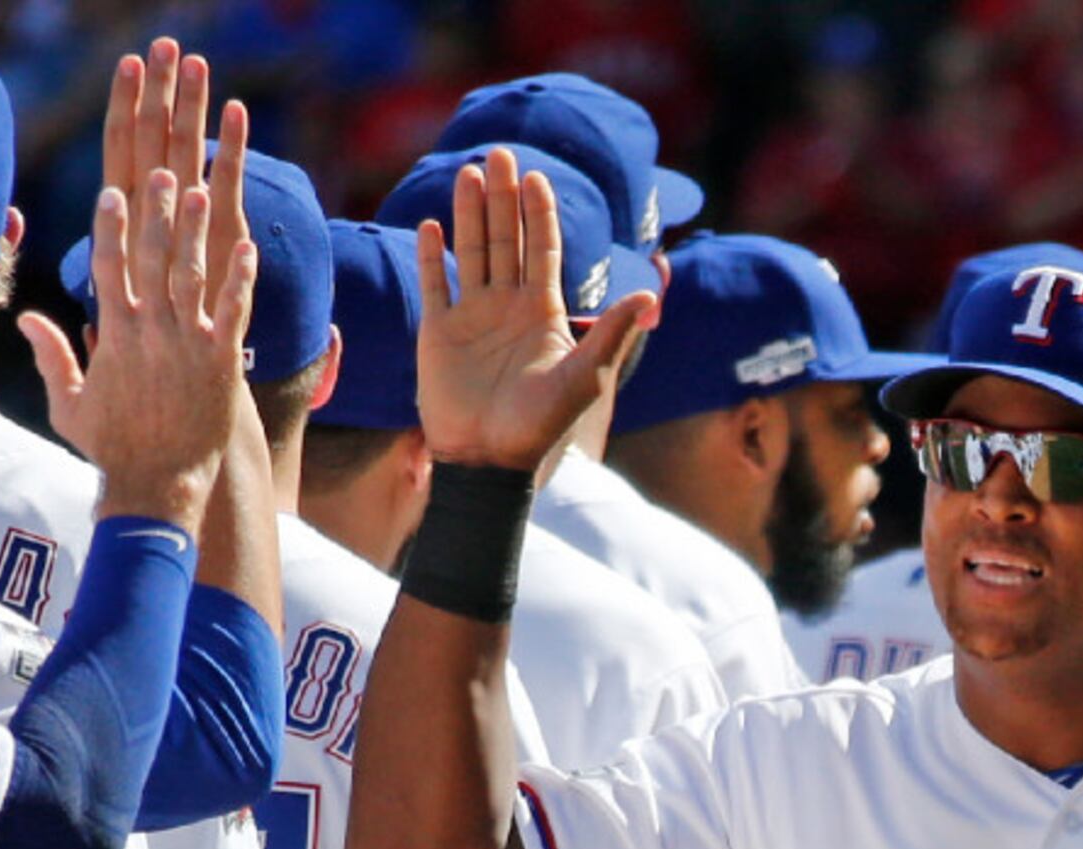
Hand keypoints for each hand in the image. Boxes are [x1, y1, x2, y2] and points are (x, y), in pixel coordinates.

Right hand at [19, 162, 256, 530]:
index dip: (111, 227)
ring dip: (196, 234)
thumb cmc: (114, 451)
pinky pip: (233, 314)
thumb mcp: (69, 404)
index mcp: (113, 337)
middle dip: (157, 214)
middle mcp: (148, 333)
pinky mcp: (220, 365)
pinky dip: (240, 281)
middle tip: (163, 172)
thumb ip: (52, 356)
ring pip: (190, 278)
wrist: (156, 489)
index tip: (114, 192)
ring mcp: (185, 347)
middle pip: (151, 260)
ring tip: (201, 192)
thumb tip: (29, 317)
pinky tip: (248, 248)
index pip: (108, 268)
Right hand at [412, 146, 656, 471]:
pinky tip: (431, 224)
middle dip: (503, 198)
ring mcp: (472, 317)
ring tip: (470, 173)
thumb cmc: (540, 425)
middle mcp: (508, 307)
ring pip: (472, 252)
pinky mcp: (439, 333)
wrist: (489, 460)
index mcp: (543, 313)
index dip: (540, 213)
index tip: (536, 176)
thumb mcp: (585, 377)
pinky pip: (435, 285)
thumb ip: (612, 333)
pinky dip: (431, 256)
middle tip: (500, 155)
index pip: (544, 250)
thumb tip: (650, 297)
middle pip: (506, 240)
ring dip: (470, 214)